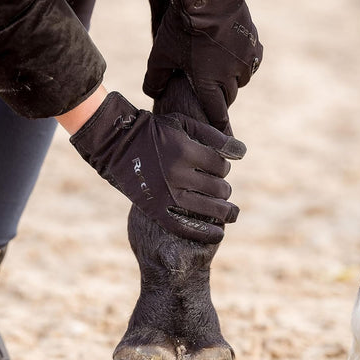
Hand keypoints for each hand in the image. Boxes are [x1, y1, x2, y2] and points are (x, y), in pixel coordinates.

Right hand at [70, 91, 245, 243]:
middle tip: (221, 189)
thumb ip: (215, 136)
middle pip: (218, 188)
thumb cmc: (155, 132)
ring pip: (207, 209)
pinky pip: (184, 227)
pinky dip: (204, 233)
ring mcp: (166, 194)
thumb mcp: (184, 124)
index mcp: (185, 151)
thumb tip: (242, 152)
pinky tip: (218, 234)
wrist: (117, 145)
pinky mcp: (155, 210)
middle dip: (224, 189)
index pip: (221, 166)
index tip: (219, 167)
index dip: (225, 167)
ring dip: (224, 212)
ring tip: (231, 214)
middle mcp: (177, 174)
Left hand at [143, 0, 262, 133]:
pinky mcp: (254, 43)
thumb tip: (152, 94)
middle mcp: (231, 75)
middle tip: (209, 93)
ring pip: (241, 81)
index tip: (222, 137)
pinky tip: (234, 56)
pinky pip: (252, 62)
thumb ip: (154, 79)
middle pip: (228, 97)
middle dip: (219, 98)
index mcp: (209, 82)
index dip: (218, 127)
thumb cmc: (181, 26)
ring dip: (232, 80)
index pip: (217, 114)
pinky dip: (243, 63)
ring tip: (220, 72)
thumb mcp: (160, 54)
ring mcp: (245, 59)